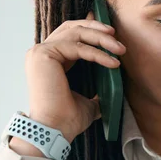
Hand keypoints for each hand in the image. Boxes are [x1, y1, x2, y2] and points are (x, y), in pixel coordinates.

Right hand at [24, 12, 125, 141]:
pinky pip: (76, 47)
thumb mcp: (88, 101)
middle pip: (71, 27)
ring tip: (120, 49)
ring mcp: (40, 52)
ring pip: (76, 33)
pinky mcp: (44, 54)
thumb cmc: (66, 120)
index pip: (69, 34)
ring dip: (101, 38)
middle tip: (115, 34)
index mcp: (49, 60)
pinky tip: (113, 63)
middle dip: (96, 28)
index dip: (89, 28)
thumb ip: (96, 91)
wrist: (54, 131)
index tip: (110, 31)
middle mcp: (41, 53)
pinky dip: (97, 53)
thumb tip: (114, 91)